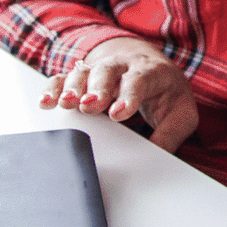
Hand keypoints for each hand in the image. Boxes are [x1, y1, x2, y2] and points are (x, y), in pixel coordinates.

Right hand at [39, 37, 199, 153]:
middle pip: (108, 71)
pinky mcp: (83, 77)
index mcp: (151, 72)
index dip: (129, 95)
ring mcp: (100, 69)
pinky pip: (65, 78)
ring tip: (65, 103)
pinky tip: (46, 102)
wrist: (153, 68)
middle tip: (89, 104)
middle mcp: (123, 66)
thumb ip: (171, 135)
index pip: (140, 80)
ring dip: (73, 87)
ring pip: (84, 72)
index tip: (119, 113)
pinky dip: (54, 88)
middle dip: (98, 88)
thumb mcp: (181, 114)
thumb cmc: (167, 94)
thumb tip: (156, 160)